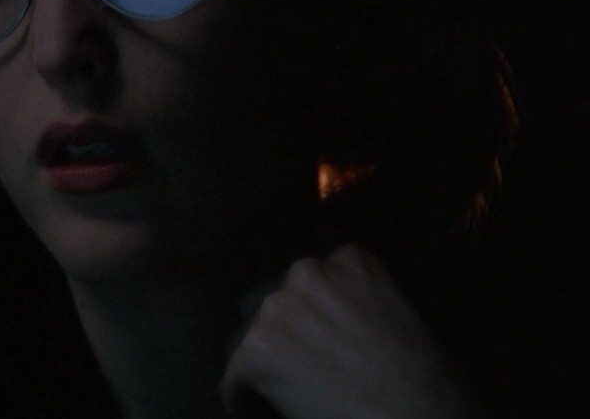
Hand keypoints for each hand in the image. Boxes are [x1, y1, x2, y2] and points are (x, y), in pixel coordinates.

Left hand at [221, 244, 485, 418]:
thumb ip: (359, 303)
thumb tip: (330, 326)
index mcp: (351, 259)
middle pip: (274, 307)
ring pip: (249, 340)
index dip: (309, 319)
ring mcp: (280, 308)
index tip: (317, 345)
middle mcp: (309, 272)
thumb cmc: (429, 386)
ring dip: (263, 367)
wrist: (424, 417)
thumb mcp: (401, 317)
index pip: (308, 283)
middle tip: (303, 374)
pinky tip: (259, 411)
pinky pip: (233, 378)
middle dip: (284, 339)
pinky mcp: (258, 348)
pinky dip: (243, 399)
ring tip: (287, 395)